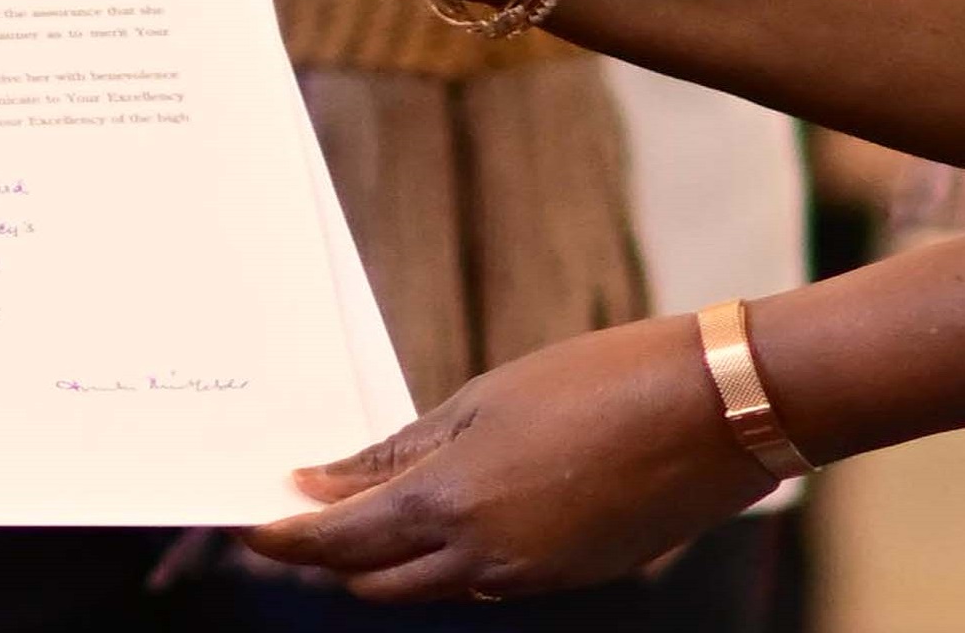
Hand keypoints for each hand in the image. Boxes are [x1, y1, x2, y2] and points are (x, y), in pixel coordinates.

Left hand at [244, 312, 771, 600]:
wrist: (715, 409)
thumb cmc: (599, 379)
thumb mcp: (484, 399)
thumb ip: (400, 452)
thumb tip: (323, 482)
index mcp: (452, 503)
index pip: (336, 542)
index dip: (283, 536)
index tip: (248, 518)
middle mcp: (482, 558)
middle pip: (372, 579)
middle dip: (330, 553)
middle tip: (302, 510)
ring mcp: (528, 578)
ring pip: (428, 585)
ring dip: (391, 556)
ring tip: (370, 502)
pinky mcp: (567, 579)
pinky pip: (484, 580)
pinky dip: (452, 554)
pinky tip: (455, 506)